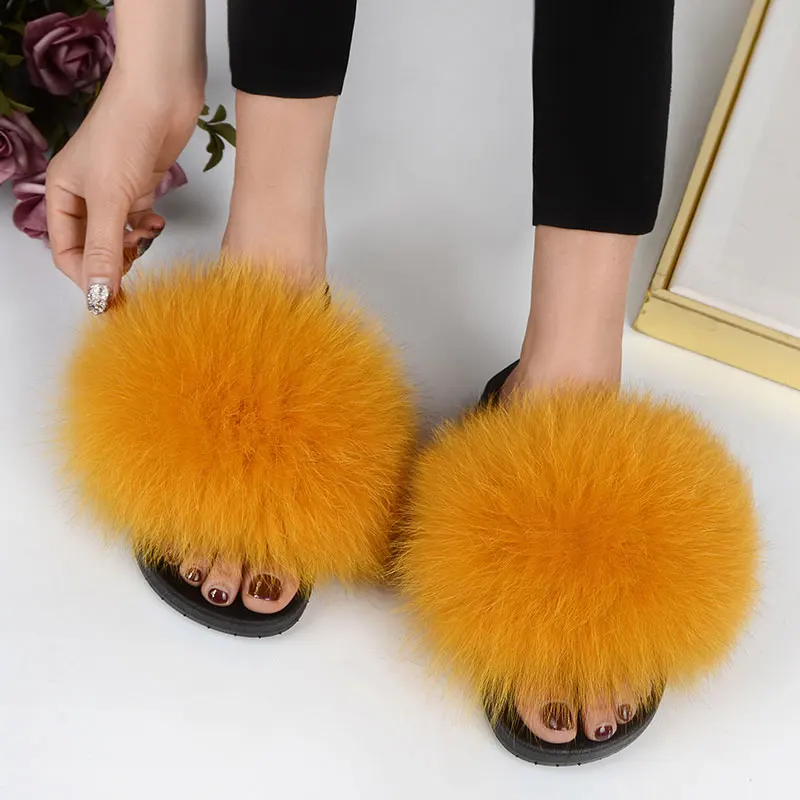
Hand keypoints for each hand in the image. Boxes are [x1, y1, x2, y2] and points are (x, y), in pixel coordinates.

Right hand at [46, 68, 202, 298]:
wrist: (161, 95)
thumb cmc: (125, 135)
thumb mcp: (109, 199)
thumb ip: (104, 249)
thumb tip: (96, 293)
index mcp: (61, 193)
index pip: (66, 251)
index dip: (86, 278)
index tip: (111, 300)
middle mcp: (83, 194)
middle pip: (92, 247)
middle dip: (111, 265)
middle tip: (134, 282)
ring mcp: (113, 191)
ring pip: (117, 237)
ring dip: (131, 248)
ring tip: (144, 243)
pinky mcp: (139, 187)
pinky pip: (137, 222)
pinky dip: (147, 230)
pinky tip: (156, 224)